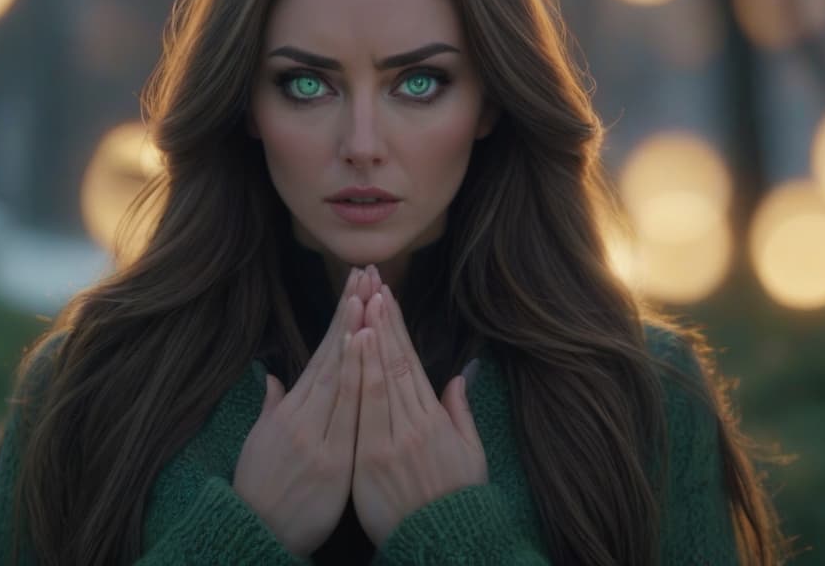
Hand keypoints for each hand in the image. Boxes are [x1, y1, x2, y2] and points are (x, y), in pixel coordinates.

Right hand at [233, 267, 372, 556]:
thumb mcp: (261, 444)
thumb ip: (272, 410)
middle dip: (350, 314)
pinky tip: (364, 349)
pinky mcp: (330, 459)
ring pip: (340, 375)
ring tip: (369, 297)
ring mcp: (317, 435)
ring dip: (356, 333)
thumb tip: (273, 382)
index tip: (354, 289)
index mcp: (291, 412)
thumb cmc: (261, 493)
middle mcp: (303, 416)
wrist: (255, 536)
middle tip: (364, 275)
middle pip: (333, 356)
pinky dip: (355, 377)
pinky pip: (347, 412)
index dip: (339, 321)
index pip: (322, 356)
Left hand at [351, 266, 487, 547]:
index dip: (397, 329)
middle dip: (382, 320)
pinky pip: (364, 408)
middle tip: (371, 284)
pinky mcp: (372, 457)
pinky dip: (359, 375)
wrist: (442, 543)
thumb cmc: (454, 501)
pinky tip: (352, 347)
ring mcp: (392, 439)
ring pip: (380, 377)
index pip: (410, 364)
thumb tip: (458, 378)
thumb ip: (460, 415)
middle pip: (394, 362)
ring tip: (361, 302)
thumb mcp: (471, 456)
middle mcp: (414, 423)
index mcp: (434, 420)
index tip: (386, 298)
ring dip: (370, 337)